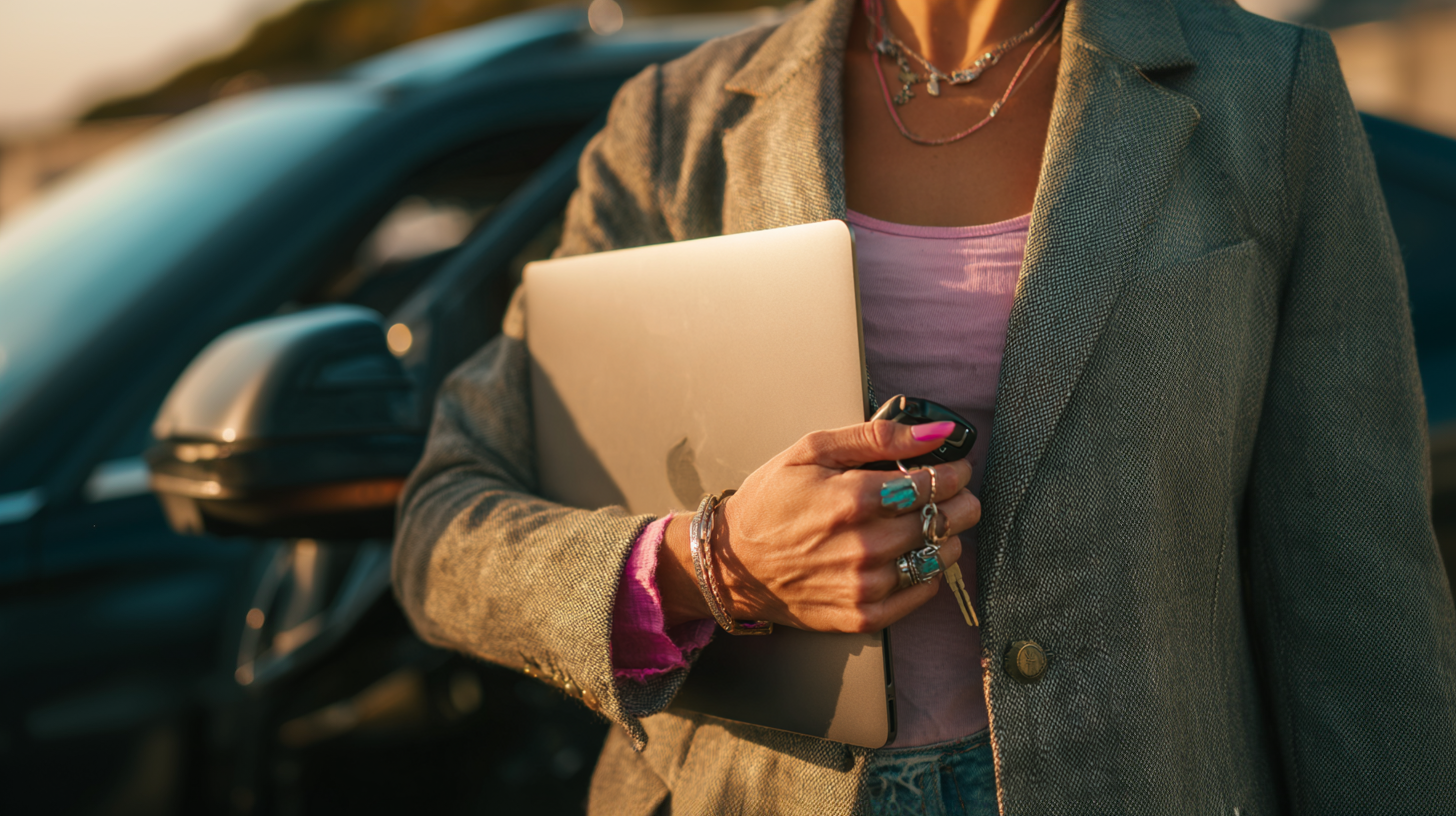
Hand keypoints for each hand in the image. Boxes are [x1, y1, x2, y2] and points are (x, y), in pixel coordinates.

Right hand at [658, 420, 981, 631]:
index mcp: (851, 499)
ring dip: (945, 537)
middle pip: (944, 520)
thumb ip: (877, 436)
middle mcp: (863, 546)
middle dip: (958, 502)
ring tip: (925, 524)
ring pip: (940, 557)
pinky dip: (926, 572)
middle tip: (952, 495)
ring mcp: (864, 586)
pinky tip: (908, 555)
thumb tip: (936, 431)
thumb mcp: (812, 451)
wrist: (732, 562)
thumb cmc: (770, 502)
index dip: (954, 472)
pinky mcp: (863, 616)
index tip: (955, 468)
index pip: (934, 483)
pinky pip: (921, 593)